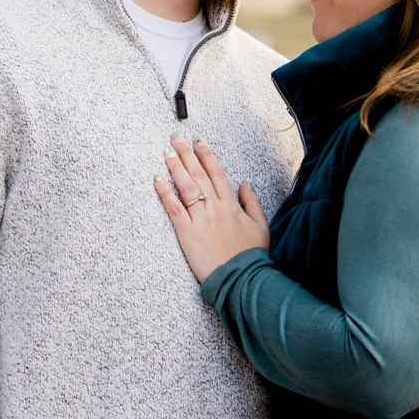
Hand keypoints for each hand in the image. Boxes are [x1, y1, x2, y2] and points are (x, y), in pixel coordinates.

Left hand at [155, 137, 271, 281]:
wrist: (241, 279)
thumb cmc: (251, 256)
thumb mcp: (261, 226)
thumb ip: (252, 203)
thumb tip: (245, 183)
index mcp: (231, 205)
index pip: (217, 173)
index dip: (207, 155)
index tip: (198, 141)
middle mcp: (215, 207)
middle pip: (198, 174)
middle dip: (187, 154)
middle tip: (176, 138)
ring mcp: (200, 219)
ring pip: (186, 186)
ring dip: (175, 167)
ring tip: (167, 152)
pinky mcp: (186, 232)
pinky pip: (174, 208)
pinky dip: (165, 192)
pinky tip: (157, 180)